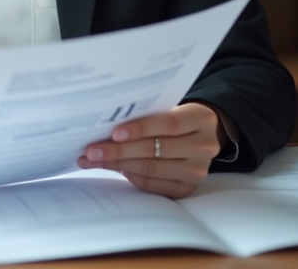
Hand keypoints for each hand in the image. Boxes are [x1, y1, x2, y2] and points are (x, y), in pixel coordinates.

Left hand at [76, 102, 224, 198]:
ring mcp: (197, 171)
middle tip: (92, 150)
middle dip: (119, 150)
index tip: (114, 132)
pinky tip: (114, 168)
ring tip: (94, 160)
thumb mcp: (170, 109)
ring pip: (151, 168)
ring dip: (118, 165)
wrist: (200, 137)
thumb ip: (148, 114)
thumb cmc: (176, 118)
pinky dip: (130, 176)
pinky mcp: (186, 188)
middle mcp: (204, 147)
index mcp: (202, 120)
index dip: (141, 128)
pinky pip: (152, 184)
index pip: (170, 123)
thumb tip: (106, 126)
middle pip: (156, 149)